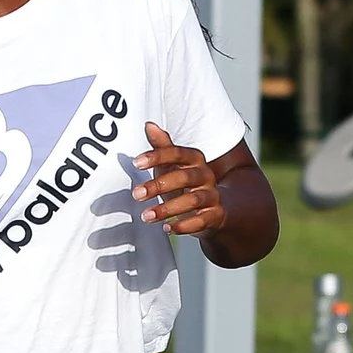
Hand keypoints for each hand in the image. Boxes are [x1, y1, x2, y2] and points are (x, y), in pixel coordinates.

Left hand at [133, 123, 228, 238]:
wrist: (215, 208)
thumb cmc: (186, 184)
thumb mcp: (173, 165)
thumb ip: (163, 147)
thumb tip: (148, 124)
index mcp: (196, 160)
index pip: (178, 153)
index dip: (158, 156)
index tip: (136, 163)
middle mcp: (206, 176)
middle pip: (185, 177)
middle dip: (159, 186)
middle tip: (136, 194)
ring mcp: (213, 196)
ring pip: (193, 201)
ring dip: (167, 209)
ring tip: (146, 216)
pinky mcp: (216, 216)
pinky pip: (202, 221)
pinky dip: (184, 226)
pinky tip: (167, 228)